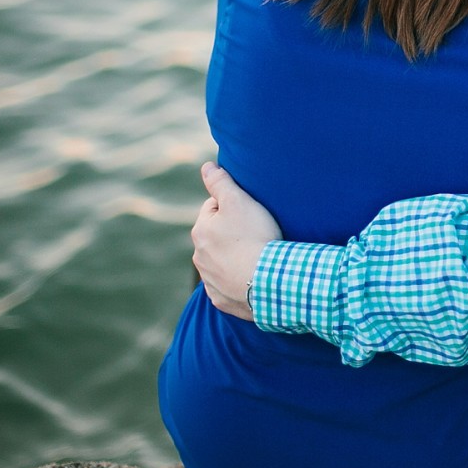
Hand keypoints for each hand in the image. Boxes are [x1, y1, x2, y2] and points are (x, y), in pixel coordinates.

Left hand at [192, 162, 281, 321]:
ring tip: (258, 256)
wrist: (268, 280)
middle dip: (232, 233)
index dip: (234, 207)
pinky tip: (255, 277)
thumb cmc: (254, 236)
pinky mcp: (222, 300)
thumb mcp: (238, 201)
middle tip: (258, 234)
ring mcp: (210, 281)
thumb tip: (206, 167)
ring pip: (221, 262)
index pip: (214, 208)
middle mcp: (199, 257)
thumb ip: (220, 182)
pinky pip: (229, 286)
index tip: (252, 214)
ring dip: (235, 257)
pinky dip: (239, 281)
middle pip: (216, 236)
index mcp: (200, 231)